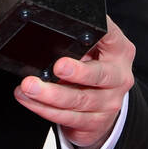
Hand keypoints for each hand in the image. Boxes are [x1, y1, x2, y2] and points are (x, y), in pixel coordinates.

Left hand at [13, 15, 134, 148]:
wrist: (103, 108)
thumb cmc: (92, 70)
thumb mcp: (92, 50)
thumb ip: (80, 39)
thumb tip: (50, 26)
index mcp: (119, 52)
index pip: (112, 36)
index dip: (100, 33)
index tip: (81, 32)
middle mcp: (119, 77)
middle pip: (100, 75)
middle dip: (78, 72)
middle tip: (57, 66)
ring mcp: (108, 103)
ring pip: (79, 100)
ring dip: (50, 94)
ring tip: (28, 86)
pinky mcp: (94, 122)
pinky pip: (67, 118)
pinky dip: (43, 109)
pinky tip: (28, 99)